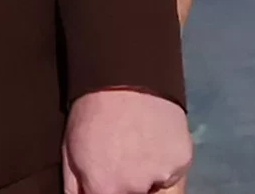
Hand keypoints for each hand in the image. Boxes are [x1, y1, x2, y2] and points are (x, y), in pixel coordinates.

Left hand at [62, 89, 190, 193]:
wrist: (125, 72)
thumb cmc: (92, 112)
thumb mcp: (71, 153)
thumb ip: (77, 190)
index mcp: (104, 188)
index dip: (109, 190)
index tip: (110, 183)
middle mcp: (135, 187)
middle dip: (131, 188)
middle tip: (125, 163)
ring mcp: (163, 174)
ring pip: (158, 190)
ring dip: (151, 181)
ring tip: (140, 154)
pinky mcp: (184, 159)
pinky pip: (175, 174)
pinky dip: (166, 164)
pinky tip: (155, 143)